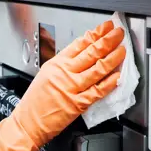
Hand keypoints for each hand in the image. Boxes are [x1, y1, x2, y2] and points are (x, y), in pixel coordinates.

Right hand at [0, 20, 125, 150]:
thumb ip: (63, 64)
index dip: (95, 33)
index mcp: (56, 64)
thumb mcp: (45, 75)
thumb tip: (82, 54)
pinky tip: (118, 76)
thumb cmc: (34, 102)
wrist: (27, 123)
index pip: (79, 43)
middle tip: (118, 33)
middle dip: (108, 40)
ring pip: (98, 68)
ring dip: (113, 58)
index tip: (105, 28)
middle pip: (91, 52)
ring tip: (122, 50)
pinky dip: (109, 83)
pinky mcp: (77, 104)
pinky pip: (98, 91)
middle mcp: (64, 73)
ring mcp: (72, 88)